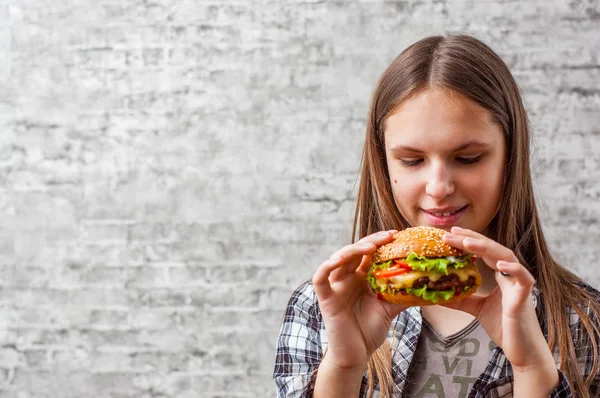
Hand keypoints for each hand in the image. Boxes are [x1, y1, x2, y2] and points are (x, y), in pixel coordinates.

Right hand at [312, 230, 406, 368]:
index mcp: (360, 278)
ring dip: (352, 250)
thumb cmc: (369, 331)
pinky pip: (320, 278)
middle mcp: (346, 278)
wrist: (355, 355)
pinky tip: (338, 260)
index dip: (379, 242)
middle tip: (388, 236)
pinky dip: (327, 266)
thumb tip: (427, 286)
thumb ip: (403, 295)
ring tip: (369, 246)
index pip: (368, 253)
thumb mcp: (390, 309)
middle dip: (371, 241)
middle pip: (355, 252)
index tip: (396, 235)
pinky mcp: (325, 298)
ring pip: (337, 260)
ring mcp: (334, 287)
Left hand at [442, 227, 555, 370]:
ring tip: (468, 242)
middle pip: (492, 249)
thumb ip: (461, 300)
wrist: (522, 350)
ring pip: (506, 257)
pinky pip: (524, 279)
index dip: (469, 240)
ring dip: (487, 248)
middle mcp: (510, 276)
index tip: (451, 232)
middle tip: (452, 232)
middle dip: (472, 239)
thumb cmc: (504, 328)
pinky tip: (500, 264)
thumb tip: (437, 295)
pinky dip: (514, 269)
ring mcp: (519, 285)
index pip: (484, 252)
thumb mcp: (476, 309)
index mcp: (501, 276)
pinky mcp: (525, 298)